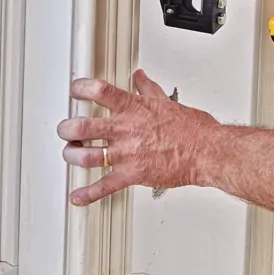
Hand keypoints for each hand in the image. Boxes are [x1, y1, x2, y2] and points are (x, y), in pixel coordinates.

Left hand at [57, 69, 218, 205]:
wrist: (207, 152)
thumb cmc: (193, 130)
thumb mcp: (166, 102)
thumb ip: (148, 90)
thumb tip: (140, 78)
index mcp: (133, 109)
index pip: (97, 91)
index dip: (80, 89)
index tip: (75, 91)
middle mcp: (125, 130)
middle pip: (81, 127)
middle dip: (67, 129)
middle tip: (66, 129)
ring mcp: (126, 154)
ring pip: (85, 156)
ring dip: (72, 155)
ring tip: (70, 153)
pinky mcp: (132, 175)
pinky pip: (105, 187)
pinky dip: (88, 194)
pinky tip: (77, 196)